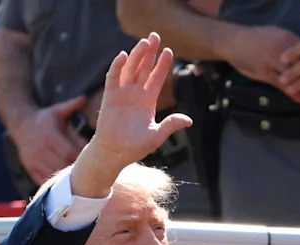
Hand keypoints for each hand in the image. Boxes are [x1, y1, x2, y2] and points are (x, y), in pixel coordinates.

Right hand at [12, 96, 88, 183]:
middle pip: (63, 166)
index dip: (82, 159)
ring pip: (53, 175)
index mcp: (50, 136)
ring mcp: (34, 160)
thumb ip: (72, 106)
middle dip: (77, 172)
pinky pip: (43, 180)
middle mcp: (41, 149)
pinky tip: (66, 185)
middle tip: (92, 176)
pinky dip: (55, 184)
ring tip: (81, 182)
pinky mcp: (30, 168)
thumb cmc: (45, 118)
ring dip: (67, 180)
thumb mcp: (58, 110)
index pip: (70, 152)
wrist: (20, 124)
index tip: (94, 163)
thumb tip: (85, 98)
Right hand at [70, 34, 191, 195]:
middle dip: (150, 52)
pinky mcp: (110, 96)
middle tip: (155, 36)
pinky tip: (123, 55)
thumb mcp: (157, 135)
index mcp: (148, 101)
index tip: (169, 51)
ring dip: (136, 55)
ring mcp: (122, 93)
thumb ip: (171, 125)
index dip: (162, 65)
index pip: (157, 78)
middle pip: (144, 68)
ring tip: (144, 42)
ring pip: (130, 69)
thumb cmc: (135, 147)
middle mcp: (136, 93)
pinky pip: (114, 78)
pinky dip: (117, 66)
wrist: (115, 153)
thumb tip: (189, 120)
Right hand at [218, 24, 299, 88]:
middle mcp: (282, 49)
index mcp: (288, 37)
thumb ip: (291, 43)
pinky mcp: (264, 72)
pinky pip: (281, 84)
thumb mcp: (276, 35)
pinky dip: (292, 92)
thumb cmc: (256, 38)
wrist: (234, 41)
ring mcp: (272, 61)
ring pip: (293, 76)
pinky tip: (299, 99)